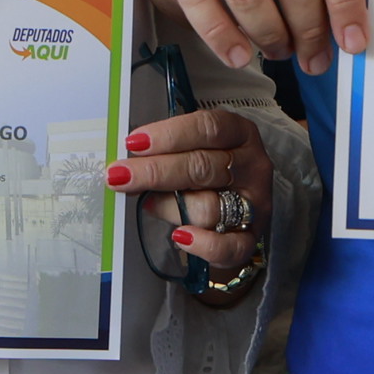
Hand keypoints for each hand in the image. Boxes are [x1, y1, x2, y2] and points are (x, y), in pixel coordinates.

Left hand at [106, 102, 274, 277]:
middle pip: (202, 166)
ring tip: (148, 204)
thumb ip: (166, 152)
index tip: (134, 143)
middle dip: (155, 171)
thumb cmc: (205, 173)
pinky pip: (228, 245)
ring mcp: (254, 202)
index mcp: (239, 134)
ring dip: (170, 206)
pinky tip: (180, 237)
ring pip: (209, 205)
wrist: (230, 213)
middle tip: (119, 175)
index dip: (170, 135)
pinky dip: (203, 244)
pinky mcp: (250, 237)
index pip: (208, 128)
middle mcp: (251, 166)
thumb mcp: (192, 151)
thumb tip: (125, 161)